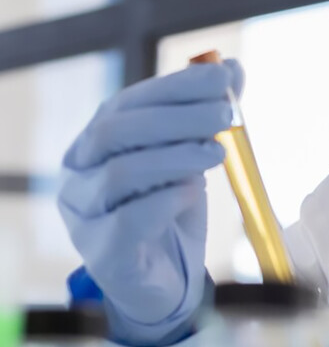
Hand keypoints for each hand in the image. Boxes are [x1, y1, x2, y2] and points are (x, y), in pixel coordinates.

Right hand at [58, 60, 242, 346]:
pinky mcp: (104, 253)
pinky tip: (194, 192)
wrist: (164, 278)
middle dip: (177, 117)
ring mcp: (83, 214)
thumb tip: (233, 67)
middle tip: (227, 115)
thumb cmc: (170, 208)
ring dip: (176, 156)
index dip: (176, 86)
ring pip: (119, 173)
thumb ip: (208, 113)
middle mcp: (78, 173)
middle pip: (116, 131)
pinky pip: (129, 220)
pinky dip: (166, 200)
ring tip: (218, 154)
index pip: (128, 102)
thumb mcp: (192, 155)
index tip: (223, 77)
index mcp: (96, 141)